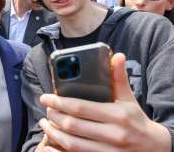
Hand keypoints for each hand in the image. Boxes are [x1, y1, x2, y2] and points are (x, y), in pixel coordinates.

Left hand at [39, 53, 170, 151]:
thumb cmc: (136, 120)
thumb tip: (117, 56)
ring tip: (46, 123)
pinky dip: (61, 147)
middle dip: (54, 116)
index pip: (80, 107)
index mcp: (117, 115)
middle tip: (46, 110)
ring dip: (53, 133)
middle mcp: (114, 134)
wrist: (154, 148)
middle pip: (72, 125)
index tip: (45, 97)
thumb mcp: (129, 99)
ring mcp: (109, 150)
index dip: (58, 102)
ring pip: (71, 143)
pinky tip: (55, 139)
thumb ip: (119, 78)